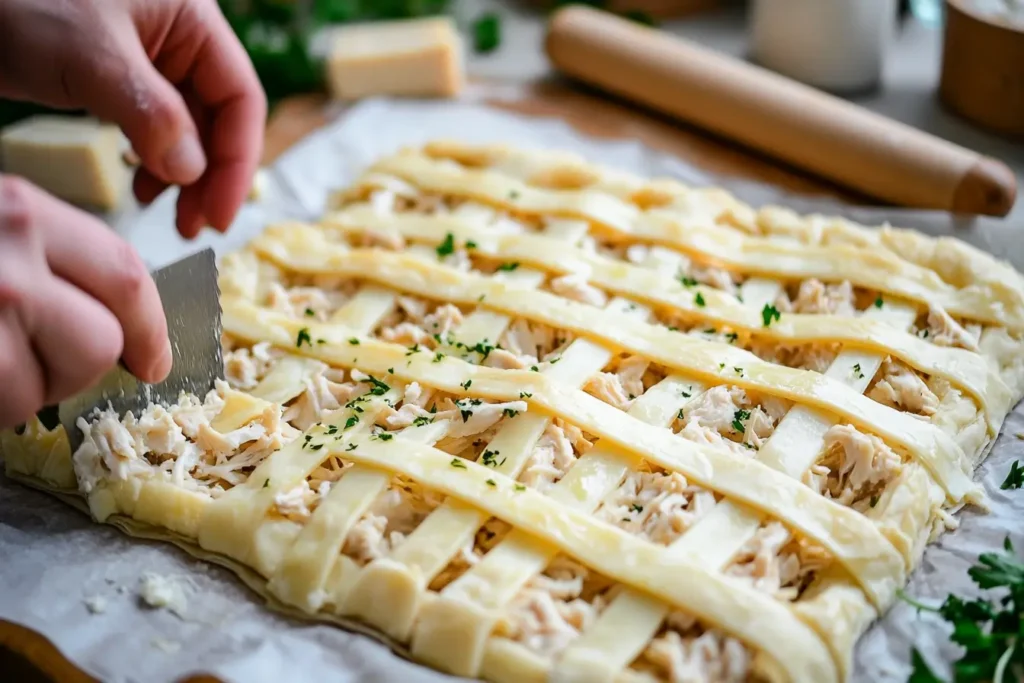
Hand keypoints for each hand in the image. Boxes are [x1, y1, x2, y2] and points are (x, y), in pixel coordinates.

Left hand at [0, 0, 265, 237]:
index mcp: (193, 18)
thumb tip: (192, 173)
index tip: (219, 213)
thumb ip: (153, 115)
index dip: (237, 160)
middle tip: (193, 227)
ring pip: (187, 127)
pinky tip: (141, 185)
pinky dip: (152, 160)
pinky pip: (153, 125)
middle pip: (218, 118)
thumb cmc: (22, 2)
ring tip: (168, 214)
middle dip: (209, 176)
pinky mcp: (115, 76)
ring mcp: (148, 58)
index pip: (240, 97)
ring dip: (183, 175)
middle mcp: (178, 38)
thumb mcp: (92, 58)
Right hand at [0, 177, 169, 428]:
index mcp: (27, 213)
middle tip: (44, 364)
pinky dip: (0, 404)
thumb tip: (115, 321)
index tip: (155, 362)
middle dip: (84, 368)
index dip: (150, 329)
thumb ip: (51, 256)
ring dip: (31, 391)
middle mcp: (14, 256)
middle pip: (105, 341)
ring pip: (58, 383)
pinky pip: (12, 406)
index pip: (126, 276)